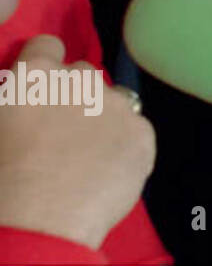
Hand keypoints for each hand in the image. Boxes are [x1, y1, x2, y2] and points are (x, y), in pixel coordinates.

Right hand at [0, 36, 154, 249]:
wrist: (40, 220)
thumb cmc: (2, 177)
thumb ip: (16, 99)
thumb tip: (23, 100)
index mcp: (36, 75)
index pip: (46, 45)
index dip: (43, 64)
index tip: (41, 87)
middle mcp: (81, 80)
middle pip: (84, 73)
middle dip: (74, 94)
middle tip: (61, 130)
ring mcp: (117, 105)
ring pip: (114, 101)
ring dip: (103, 117)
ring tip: (87, 154)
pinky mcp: (142, 133)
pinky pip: (136, 131)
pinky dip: (125, 146)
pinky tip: (106, 171)